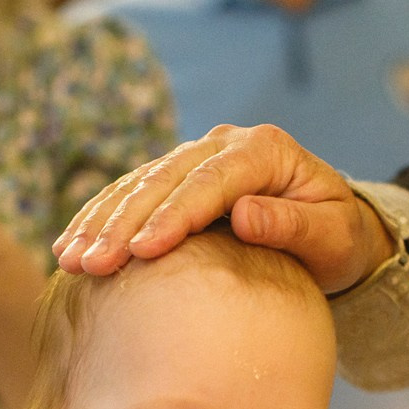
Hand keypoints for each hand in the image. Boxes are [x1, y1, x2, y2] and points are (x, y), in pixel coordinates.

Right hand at [53, 123, 393, 290]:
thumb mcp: (332, 234)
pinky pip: (131, 194)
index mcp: (265, 150)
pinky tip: (70, 246)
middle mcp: (224, 144)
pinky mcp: (178, 177)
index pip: (211, 182)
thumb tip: (244, 215)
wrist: (333, 226)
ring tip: (70, 259)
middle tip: (92, 263)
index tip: (144, 252)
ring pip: (139, 184)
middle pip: (165, 180)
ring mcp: (198, 157)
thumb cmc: (337, 236)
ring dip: (100, 222)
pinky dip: (99, 218)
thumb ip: (293, 225)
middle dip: (123, 223)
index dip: (174, 216)